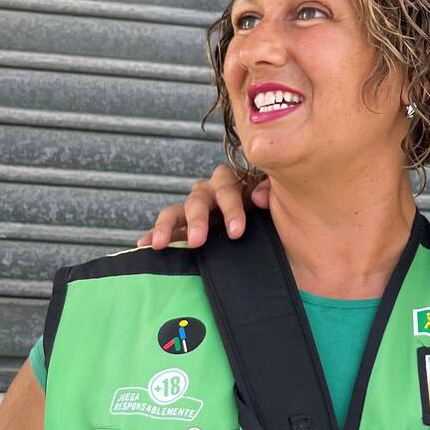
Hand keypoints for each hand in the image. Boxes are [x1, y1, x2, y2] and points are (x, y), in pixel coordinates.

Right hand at [137, 164, 269, 248]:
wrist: (284, 243)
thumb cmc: (281, 220)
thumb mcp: (282, 206)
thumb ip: (272, 194)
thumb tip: (258, 195)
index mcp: (238, 185)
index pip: (229, 187)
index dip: (231, 207)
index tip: (236, 231)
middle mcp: (214, 193)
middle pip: (200, 197)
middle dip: (198, 219)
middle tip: (198, 242)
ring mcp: (198, 209)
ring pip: (179, 209)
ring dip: (168, 225)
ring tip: (161, 243)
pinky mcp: (187, 228)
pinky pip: (168, 227)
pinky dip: (156, 234)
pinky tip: (144, 244)